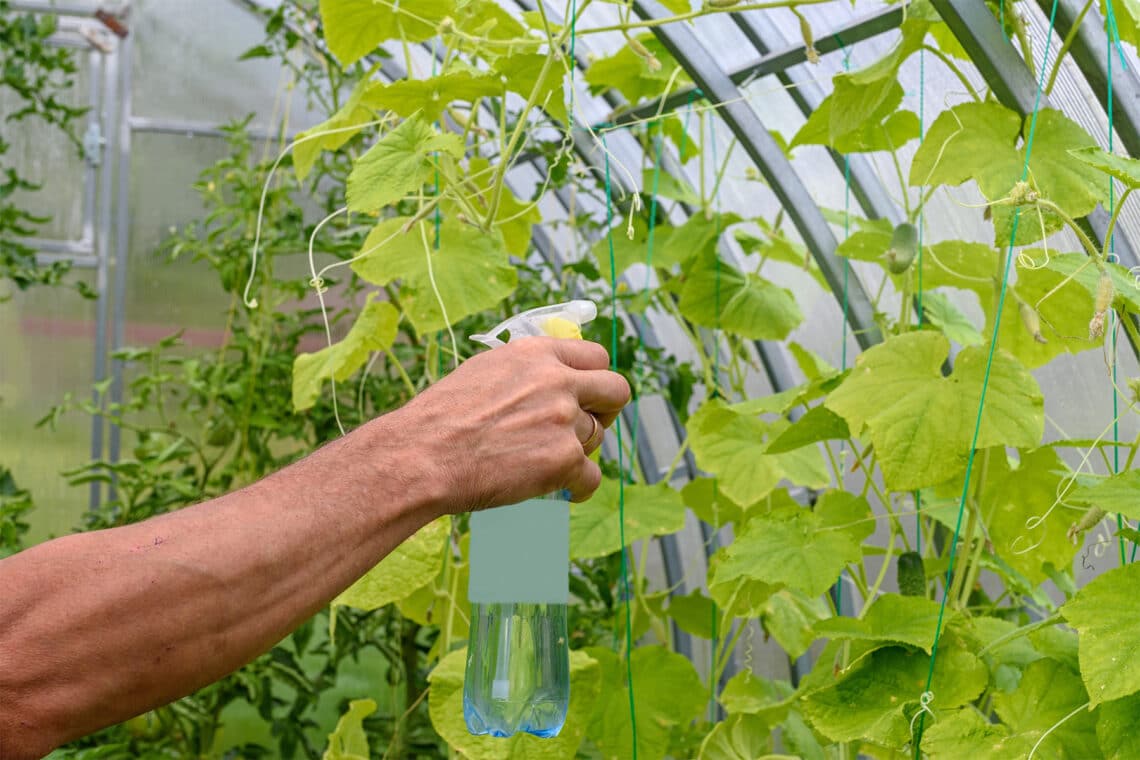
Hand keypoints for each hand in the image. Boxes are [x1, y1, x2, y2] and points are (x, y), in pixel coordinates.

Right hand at [384, 338, 629, 510]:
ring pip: (596, 438)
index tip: (586, 396)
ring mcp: (563, 421)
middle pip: (616, 391)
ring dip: (577, 452)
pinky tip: (559, 489)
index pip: (595, 357)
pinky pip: (591, 478)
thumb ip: (526, 373)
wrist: (421, 456)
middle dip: (607, 411)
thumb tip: (551, 381)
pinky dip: (577, 488)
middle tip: (587, 428)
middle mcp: (557, 381)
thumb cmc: (440, 419)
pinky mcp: (563, 461)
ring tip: (542, 461)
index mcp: (537, 354)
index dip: (595, 379)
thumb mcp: (485, 372)